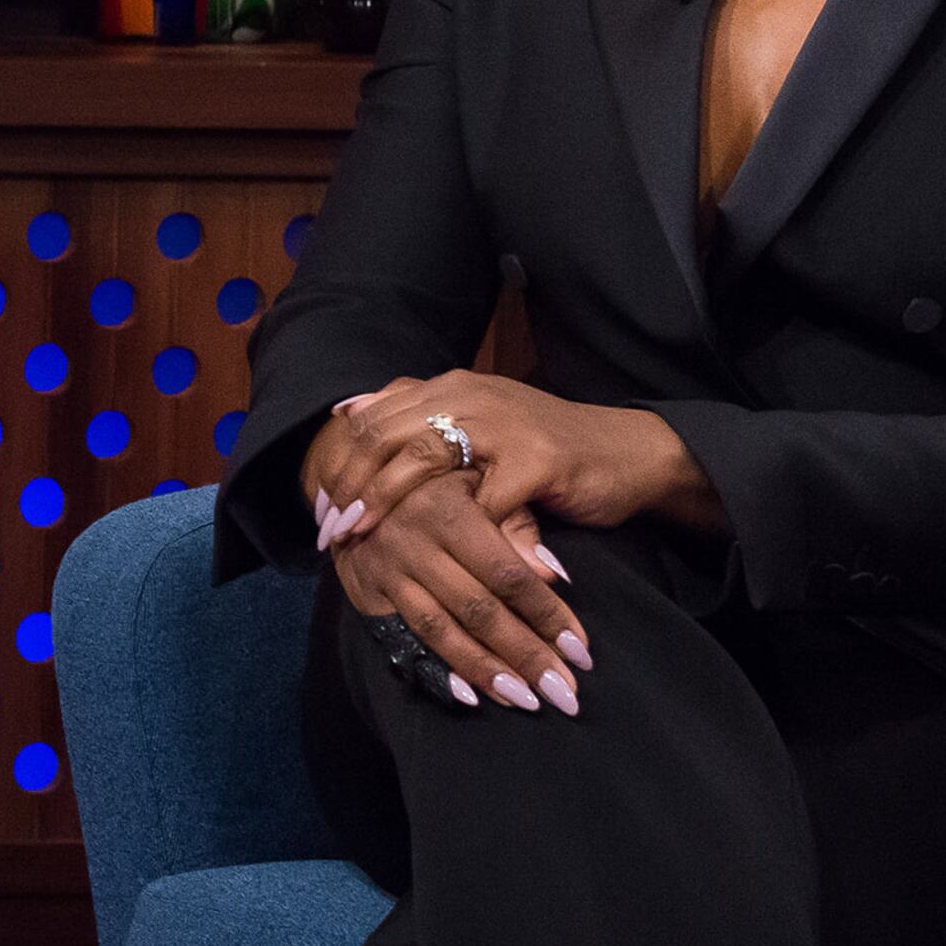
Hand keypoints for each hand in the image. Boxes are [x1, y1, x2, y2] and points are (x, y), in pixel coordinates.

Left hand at [305, 371, 719, 544]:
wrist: (627, 451)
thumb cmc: (545, 446)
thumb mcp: (478, 421)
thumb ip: (422, 417)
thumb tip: (350, 413)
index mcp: (450, 387)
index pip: (373, 415)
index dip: (339, 459)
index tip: (318, 505)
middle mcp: (470, 395)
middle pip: (384, 435)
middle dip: (348, 485)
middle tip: (328, 529)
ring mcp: (503, 425)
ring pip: (421, 461)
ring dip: (382, 504)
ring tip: (360, 539)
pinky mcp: (537, 460)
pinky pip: (484, 501)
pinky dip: (456, 532)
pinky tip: (434, 558)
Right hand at [330, 467, 593, 714]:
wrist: (357, 485)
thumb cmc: (439, 485)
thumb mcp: (480, 484)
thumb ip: (517, 526)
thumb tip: (554, 577)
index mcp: (448, 510)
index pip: (507, 574)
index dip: (546, 614)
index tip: (580, 650)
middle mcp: (413, 541)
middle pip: (478, 610)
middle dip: (526, 656)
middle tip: (564, 694)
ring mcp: (387, 571)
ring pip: (442, 632)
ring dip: (487, 672)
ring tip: (527, 701)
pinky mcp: (367, 594)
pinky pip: (404, 641)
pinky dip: (438, 672)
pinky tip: (470, 696)